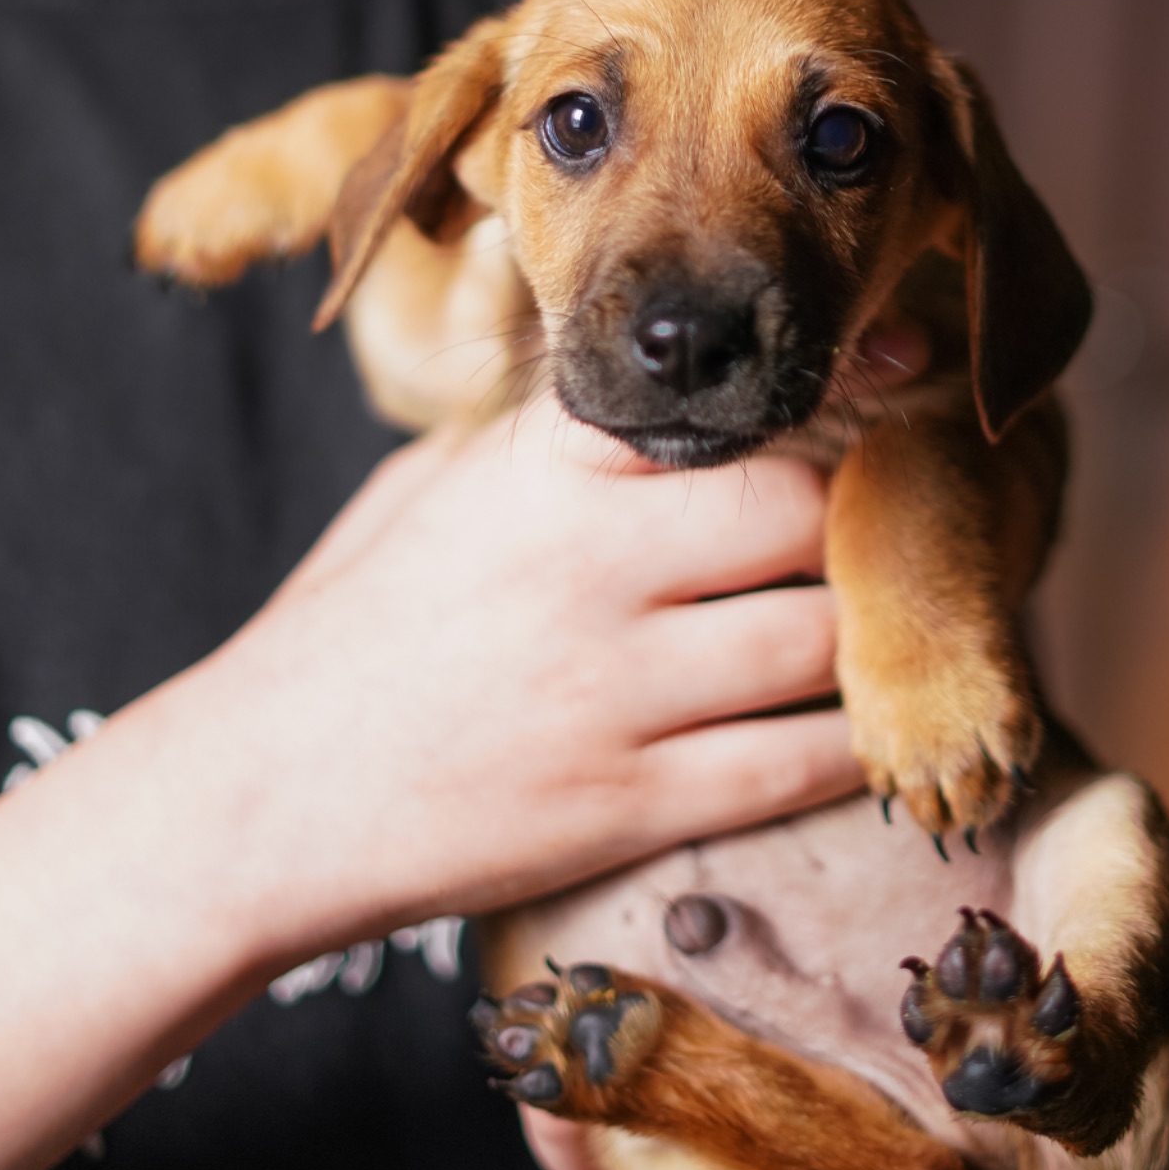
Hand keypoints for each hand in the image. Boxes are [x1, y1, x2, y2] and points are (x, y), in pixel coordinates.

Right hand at [192, 392, 869, 958]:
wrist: (263, 794)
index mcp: (537, 471)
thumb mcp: (434, 493)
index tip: (905, 367)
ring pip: (818, 636)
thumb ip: (555, 446)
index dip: (828, 383)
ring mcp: (611, 688)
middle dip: (854, 521)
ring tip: (883, 629)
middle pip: (799, 509)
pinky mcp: (626, 802)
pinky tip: (868, 728)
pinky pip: (792, 762)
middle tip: (886, 531)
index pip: (714, 398)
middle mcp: (585, 563)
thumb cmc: (357, 627)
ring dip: (867, 632)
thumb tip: (669, 397)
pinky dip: (850, 742)